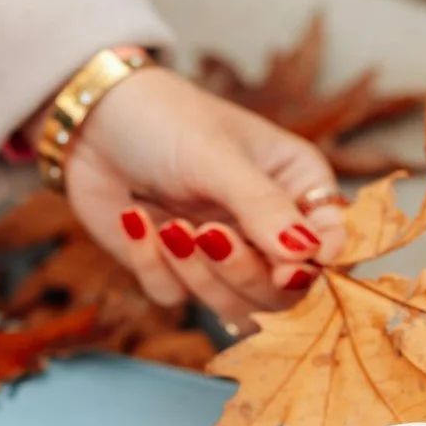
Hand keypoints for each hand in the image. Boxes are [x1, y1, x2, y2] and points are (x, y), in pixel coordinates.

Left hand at [60, 66, 346, 326]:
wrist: (91, 118)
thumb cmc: (165, 118)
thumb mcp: (218, 157)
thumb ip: (264, 208)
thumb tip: (309, 256)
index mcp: (299, 188)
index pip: (333, 246)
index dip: (315, 268)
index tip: (286, 269)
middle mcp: (269, 228)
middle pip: (284, 292)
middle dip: (244, 272)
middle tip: (207, 234)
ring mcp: (224, 255)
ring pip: (233, 307)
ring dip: (198, 275)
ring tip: (169, 226)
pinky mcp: (177, 271)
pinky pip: (176, 298)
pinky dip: (153, 266)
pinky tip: (136, 219)